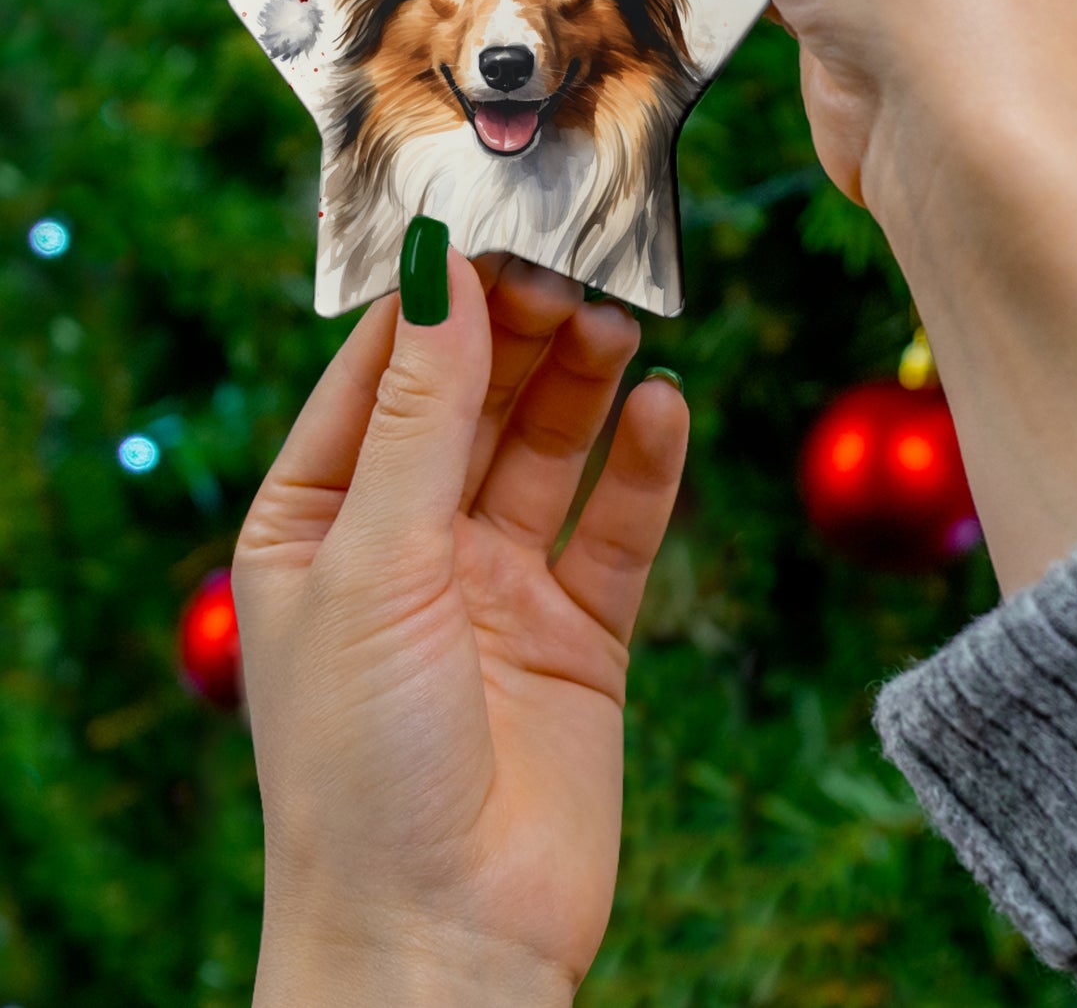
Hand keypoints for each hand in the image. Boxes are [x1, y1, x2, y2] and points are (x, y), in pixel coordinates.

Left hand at [233, 252, 687, 1004]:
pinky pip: (616, 527)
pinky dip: (644, 467)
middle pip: (473, 402)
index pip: (377, 377)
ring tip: (619, 323)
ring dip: (583, 384)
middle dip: (518, 335)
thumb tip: (438, 274)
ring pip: (549, 450)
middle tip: (571, 274)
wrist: (445, 941)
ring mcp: (497, 586)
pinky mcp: (579, 632)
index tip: (489, 232)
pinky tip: (666, 410)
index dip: (432, 304)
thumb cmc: (361, 763)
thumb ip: (417, 417)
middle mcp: (408, 544)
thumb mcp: (373, 564)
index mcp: (318, 523)